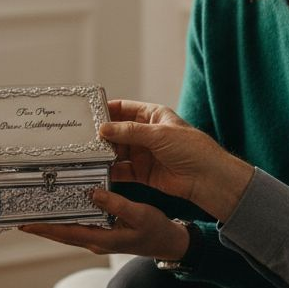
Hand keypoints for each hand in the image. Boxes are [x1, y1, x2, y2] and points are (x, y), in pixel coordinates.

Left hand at [21, 189, 189, 257]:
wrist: (169, 243)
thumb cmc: (156, 230)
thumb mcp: (140, 214)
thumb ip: (117, 205)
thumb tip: (94, 193)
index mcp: (101, 239)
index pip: (65, 233)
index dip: (43, 228)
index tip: (24, 222)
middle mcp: (94, 241)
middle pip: (60, 234)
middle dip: (39, 226)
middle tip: (18, 215)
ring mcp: (97, 238)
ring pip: (66, 231)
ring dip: (49, 223)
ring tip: (31, 211)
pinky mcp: (101, 233)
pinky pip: (77, 226)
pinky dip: (64, 219)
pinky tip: (58, 208)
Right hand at [100, 99, 253, 219]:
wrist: (207, 178)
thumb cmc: (191, 149)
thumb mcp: (158, 134)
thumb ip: (129, 131)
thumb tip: (103, 128)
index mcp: (153, 116)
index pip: (124, 108)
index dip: (107, 110)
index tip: (88, 113)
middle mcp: (147, 134)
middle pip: (117, 132)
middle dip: (102, 135)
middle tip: (81, 138)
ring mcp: (144, 153)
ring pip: (117, 151)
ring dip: (104, 154)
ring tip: (86, 155)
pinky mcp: (143, 173)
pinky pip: (122, 170)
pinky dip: (111, 171)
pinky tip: (99, 171)